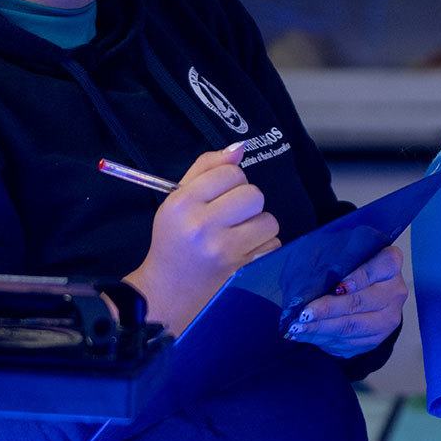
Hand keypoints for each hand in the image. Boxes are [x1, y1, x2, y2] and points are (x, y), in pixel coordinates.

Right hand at [124, 143, 280, 336]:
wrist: (168, 291)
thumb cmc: (175, 240)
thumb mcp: (178, 200)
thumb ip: (206, 169)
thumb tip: (239, 149)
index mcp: (182, 204)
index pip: (230, 172)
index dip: (230, 181)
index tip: (219, 196)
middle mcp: (202, 226)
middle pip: (253, 194)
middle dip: (246, 203)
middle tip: (229, 216)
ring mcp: (225, 251)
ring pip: (268, 220)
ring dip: (257, 226)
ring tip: (237, 235)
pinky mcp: (242, 271)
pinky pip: (273, 244)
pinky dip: (262, 247)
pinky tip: (242, 253)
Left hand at [285, 245, 406, 360]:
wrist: (374, 291)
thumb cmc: (357, 266)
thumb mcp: (353, 254)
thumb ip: (340, 259)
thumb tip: (311, 275)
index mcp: (390, 265)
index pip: (376, 269)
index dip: (358, 278)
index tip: (337, 287)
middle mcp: (395, 293)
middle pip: (358, 303)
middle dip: (327, 311)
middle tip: (303, 315)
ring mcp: (388, 319)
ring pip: (352, 327)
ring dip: (321, 329)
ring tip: (298, 329)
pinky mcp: (376, 339)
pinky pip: (349, 343)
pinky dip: (324, 340)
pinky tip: (306, 336)